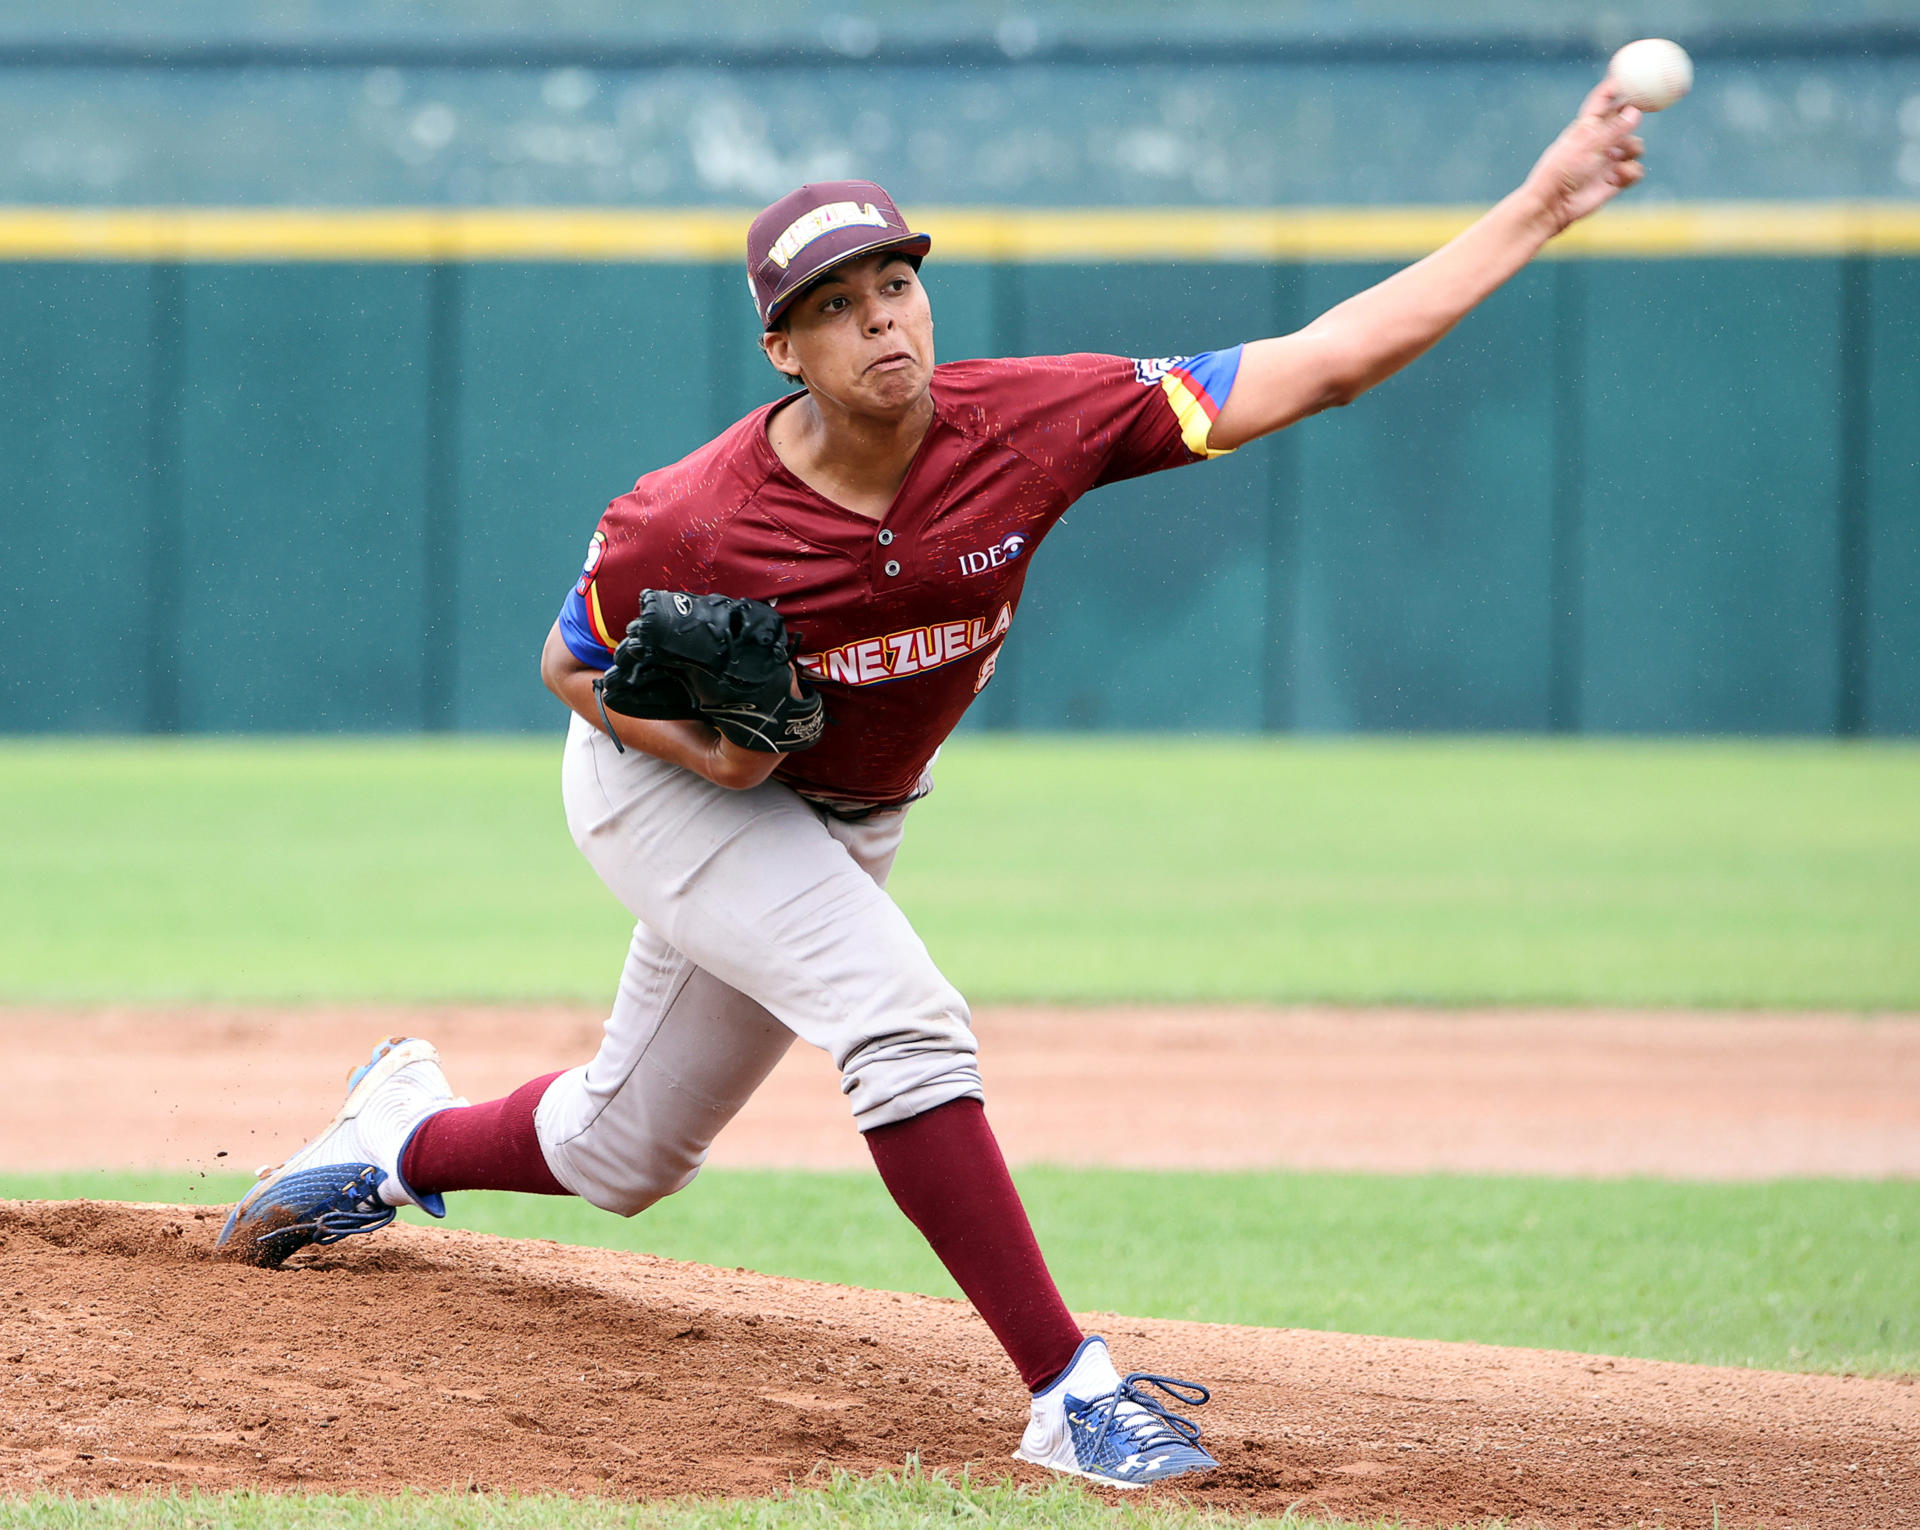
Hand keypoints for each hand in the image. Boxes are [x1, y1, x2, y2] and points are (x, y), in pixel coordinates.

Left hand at [1520, 78, 1646, 235]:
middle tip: (1650, 106)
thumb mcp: (1587, 145)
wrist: (1554, 205)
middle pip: (1627, 120)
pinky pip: (1635, 169)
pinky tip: (1615, 178)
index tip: (1631, 74)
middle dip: (1637, 115)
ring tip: (1614, 158)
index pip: (1603, 100)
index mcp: (1587, 126)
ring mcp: (1609, 159)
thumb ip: (1613, 129)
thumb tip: (1636, 111)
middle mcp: (1601, 140)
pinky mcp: (1615, 179)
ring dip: (1630, 149)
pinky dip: (1629, 172)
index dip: (1616, 86)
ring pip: (1636, 146)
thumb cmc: (1562, 171)